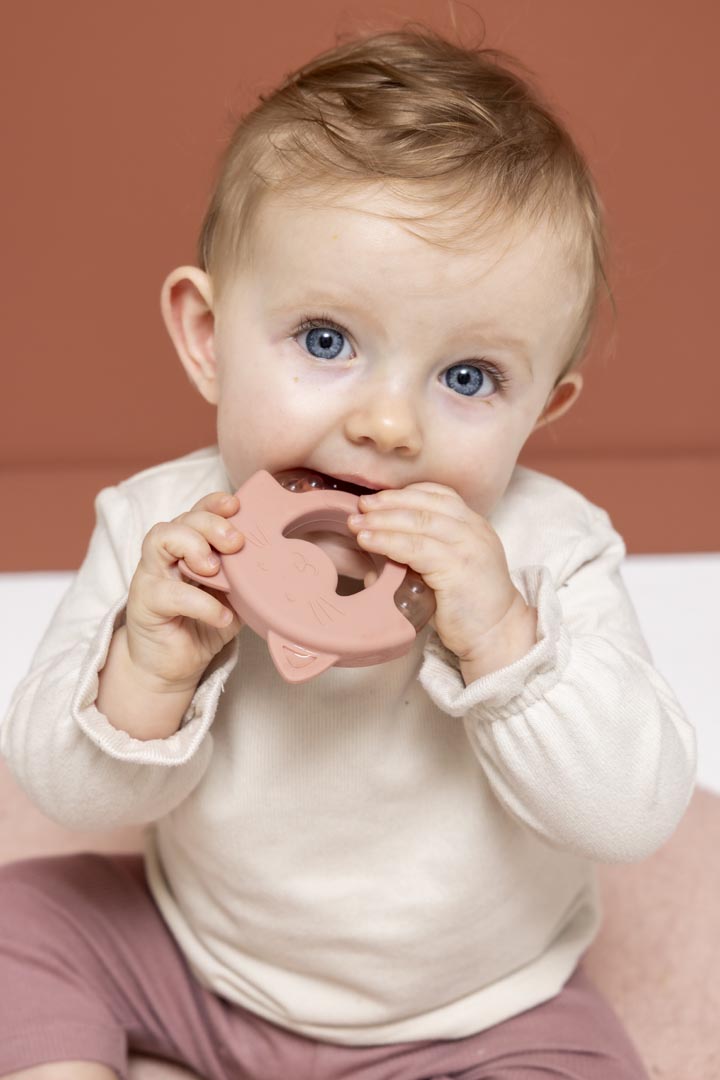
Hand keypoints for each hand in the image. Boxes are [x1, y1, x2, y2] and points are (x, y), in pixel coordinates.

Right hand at [125, 491, 244, 691]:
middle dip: (210, 523)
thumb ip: (245, 579)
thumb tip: (276, 565)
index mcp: (187, 548)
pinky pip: (169, 593)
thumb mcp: (232, 598)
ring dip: (193, 546)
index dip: (214, 503)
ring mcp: (150, 576)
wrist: (173, 667)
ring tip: (216, 570)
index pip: (197, 512)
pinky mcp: (143, 603)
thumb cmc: (202, 627)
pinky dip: (201, 603)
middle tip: (236, 543)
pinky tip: (222, 616)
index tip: (237, 506)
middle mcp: (165, 555)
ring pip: (160, 539)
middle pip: (181, 519)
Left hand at [347, 483, 532, 663]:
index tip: (376, 500)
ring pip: (418, 522)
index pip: (438, 494)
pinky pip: (416, 548)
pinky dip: (388, 541)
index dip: (404, 493)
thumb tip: (373, 558)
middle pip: (425, 503)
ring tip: (356, 524)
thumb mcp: (447, 571)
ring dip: (382, 521)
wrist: (498, 635)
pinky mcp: (458, 568)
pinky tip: (368, 542)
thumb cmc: (468, 608)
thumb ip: (419, 557)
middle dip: (387, 502)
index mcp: (474, 525)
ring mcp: (468, 547)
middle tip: (359, 507)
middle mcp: (474, 529)